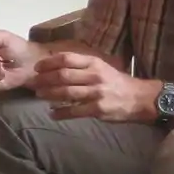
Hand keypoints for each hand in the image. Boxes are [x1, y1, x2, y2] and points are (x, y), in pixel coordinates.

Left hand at [31, 52, 153, 122]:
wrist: (140, 98)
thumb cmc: (116, 82)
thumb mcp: (101, 67)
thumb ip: (81, 66)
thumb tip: (55, 65)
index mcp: (94, 63)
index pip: (66, 59)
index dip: (48, 62)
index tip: (37, 67)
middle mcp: (95, 76)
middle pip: (63, 75)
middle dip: (45, 79)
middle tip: (34, 83)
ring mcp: (96, 93)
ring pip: (66, 92)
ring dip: (49, 94)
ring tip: (39, 95)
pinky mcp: (98, 109)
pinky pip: (74, 111)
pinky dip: (60, 113)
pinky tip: (52, 114)